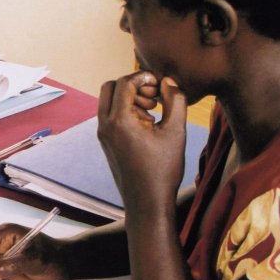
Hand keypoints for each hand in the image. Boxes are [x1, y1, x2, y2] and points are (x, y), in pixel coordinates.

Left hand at [96, 72, 187, 213]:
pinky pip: (111, 115)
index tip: (160, 83)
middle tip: (154, 96)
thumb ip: (176, 101)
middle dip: (132, 85)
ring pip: (109, 101)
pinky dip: (126, 110)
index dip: (143, 76)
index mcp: (119, 121)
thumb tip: (170, 80)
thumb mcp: (176, 132)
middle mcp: (105, 125)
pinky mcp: (106, 141)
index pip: (124, 83)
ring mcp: (103, 134)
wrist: (147, 202)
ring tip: (153, 109)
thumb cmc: (163, 170)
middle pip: (110, 87)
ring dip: (129, 98)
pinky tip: (148, 122)